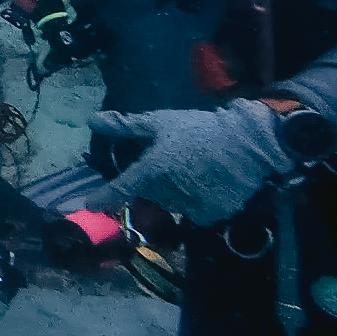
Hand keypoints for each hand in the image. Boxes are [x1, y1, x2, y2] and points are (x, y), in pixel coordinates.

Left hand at [83, 100, 294, 225]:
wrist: (248, 142)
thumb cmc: (199, 129)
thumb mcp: (160, 122)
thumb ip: (126, 125)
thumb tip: (93, 120)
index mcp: (151, 170)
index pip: (120, 189)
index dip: (103, 198)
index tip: (89, 205)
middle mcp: (166, 192)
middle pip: (149, 195)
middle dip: (154, 184)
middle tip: (172, 163)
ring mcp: (188, 206)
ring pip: (172, 204)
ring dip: (175, 192)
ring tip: (193, 170)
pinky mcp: (210, 215)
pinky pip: (195, 212)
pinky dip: (197, 201)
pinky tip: (207, 183)